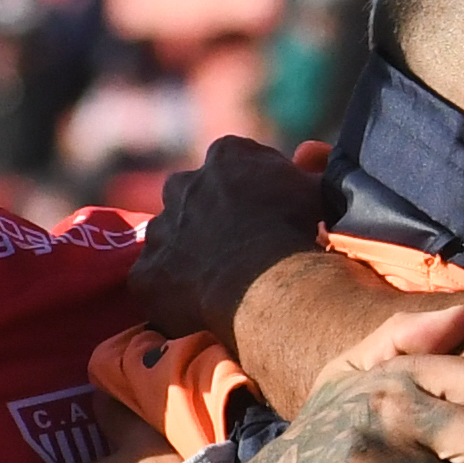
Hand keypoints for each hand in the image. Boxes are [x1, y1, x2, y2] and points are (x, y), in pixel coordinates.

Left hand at [130, 135, 326, 339]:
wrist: (264, 283)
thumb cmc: (295, 231)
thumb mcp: (318, 190)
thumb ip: (311, 169)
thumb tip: (312, 155)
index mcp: (227, 156)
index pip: (234, 161)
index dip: (250, 185)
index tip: (267, 209)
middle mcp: (183, 184)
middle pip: (190, 193)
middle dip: (206, 212)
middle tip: (236, 243)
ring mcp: (161, 230)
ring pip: (169, 237)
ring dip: (186, 252)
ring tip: (218, 279)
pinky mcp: (145, 273)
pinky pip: (155, 282)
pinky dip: (171, 292)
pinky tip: (196, 307)